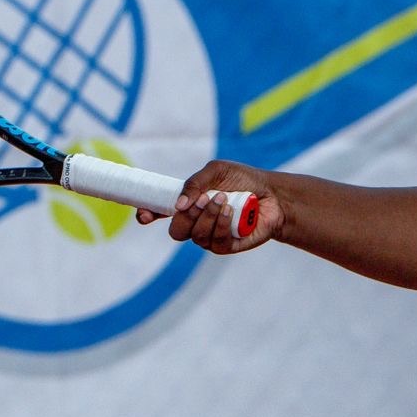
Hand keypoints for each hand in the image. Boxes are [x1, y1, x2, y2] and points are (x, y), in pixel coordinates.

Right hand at [134, 159, 283, 254]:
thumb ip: (195, 182)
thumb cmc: (243, 180)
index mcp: (187, 204)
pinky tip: (231, 211)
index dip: (147, 215)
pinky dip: (221, 224)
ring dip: (208, 216)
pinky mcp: (225, 246)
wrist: (273, 194)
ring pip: (195, 235)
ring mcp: (209, 236)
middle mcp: (195, 222)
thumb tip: (178, 204)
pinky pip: (214, 242)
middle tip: (203, 199)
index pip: (159, 212)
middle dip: (186, 216)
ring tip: (224, 200)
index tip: (144, 214)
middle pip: (176, 231)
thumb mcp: (217, 171)